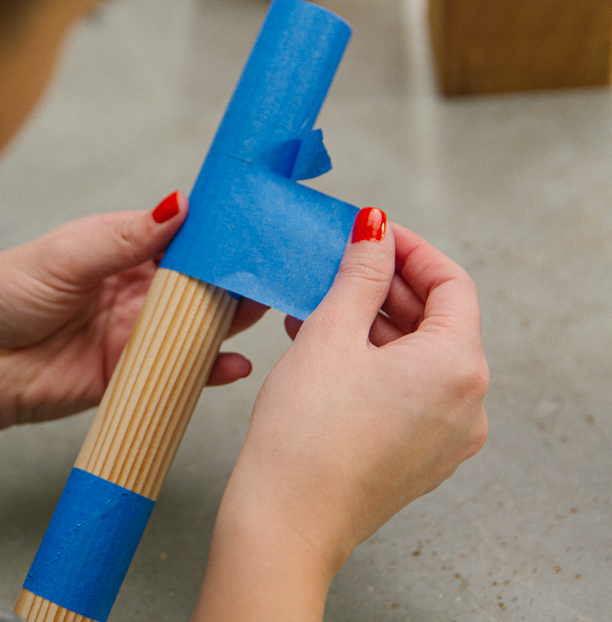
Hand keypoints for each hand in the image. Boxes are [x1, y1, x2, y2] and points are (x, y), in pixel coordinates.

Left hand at [0, 191, 265, 436]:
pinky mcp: (127, 377)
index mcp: (117, 249)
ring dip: (228, 321)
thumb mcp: (64, 256)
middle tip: (267, 272)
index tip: (251, 226)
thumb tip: (179, 205)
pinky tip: (231, 364)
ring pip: (195, 326)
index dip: (214, 233)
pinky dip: (208, 370)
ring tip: (258, 311)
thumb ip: (124, 238)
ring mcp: (132, 335)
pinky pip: (178, 373)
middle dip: (231, 278)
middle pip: (196, 283)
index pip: (179, 237)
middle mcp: (132, 291)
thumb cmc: (0, 296)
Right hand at [195, 209, 487, 621]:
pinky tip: (324, 349)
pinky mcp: (418, 457)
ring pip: (419, 357)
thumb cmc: (305, 435)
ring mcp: (446, 436)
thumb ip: (358, 275)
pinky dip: (374, 361)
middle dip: (386, 286)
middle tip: (338, 263)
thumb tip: (375, 231)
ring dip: (374, 323)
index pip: (451, 283)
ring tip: (318, 307)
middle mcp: (467, 404)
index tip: (371, 232)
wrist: (285, 521)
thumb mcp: (329, 333)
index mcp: (457, 366)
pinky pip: (407, 391)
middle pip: (439, 320)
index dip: (409, 249)